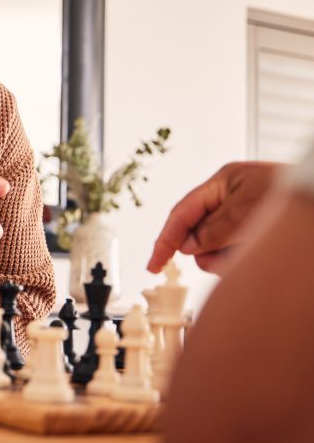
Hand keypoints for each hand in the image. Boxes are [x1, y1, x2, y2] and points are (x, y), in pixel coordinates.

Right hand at [147, 162, 280, 273]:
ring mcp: (245, 215)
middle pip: (200, 235)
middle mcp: (230, 199)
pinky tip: (260, 253)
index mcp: (222, 184)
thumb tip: (188, 247)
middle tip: (226, 263)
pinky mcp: (260, 231)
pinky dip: (245, 258)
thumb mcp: (249, 207)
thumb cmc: (296, 190)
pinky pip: (239, 252)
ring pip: (220, 248)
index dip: (165, 240)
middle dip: (209, 253)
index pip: (182, 214)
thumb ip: (215, 229)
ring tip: (254, 253)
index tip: (154, 265)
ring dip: (231, 258)